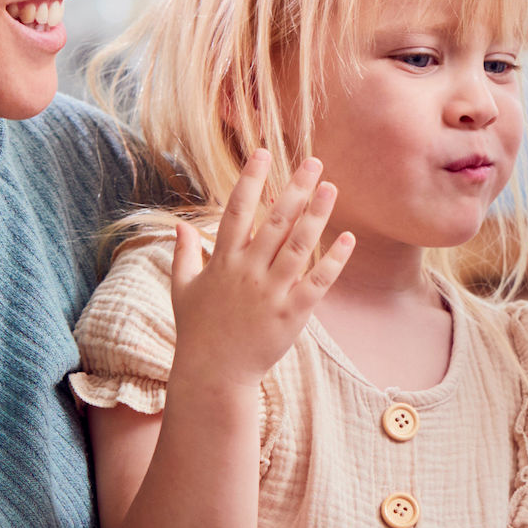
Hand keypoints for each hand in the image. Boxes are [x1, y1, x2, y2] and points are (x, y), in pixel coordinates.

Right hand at [169, 150, 353, 389]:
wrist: (214, 374)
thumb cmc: (198, 330)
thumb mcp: (182, 289)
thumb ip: (184, 254)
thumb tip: (179, 224)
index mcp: (223, 261)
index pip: (237, 210)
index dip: (251, 180)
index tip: (263, 153)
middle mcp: (248, 272)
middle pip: (275, 221)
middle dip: (295, 189)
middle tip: (314, 163)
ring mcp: (271, 292)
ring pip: (298, 246)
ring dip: (317, 215)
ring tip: (332, 188)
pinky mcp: (292, 314)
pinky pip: (316, 281)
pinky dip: (333, 260)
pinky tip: (348, 238)